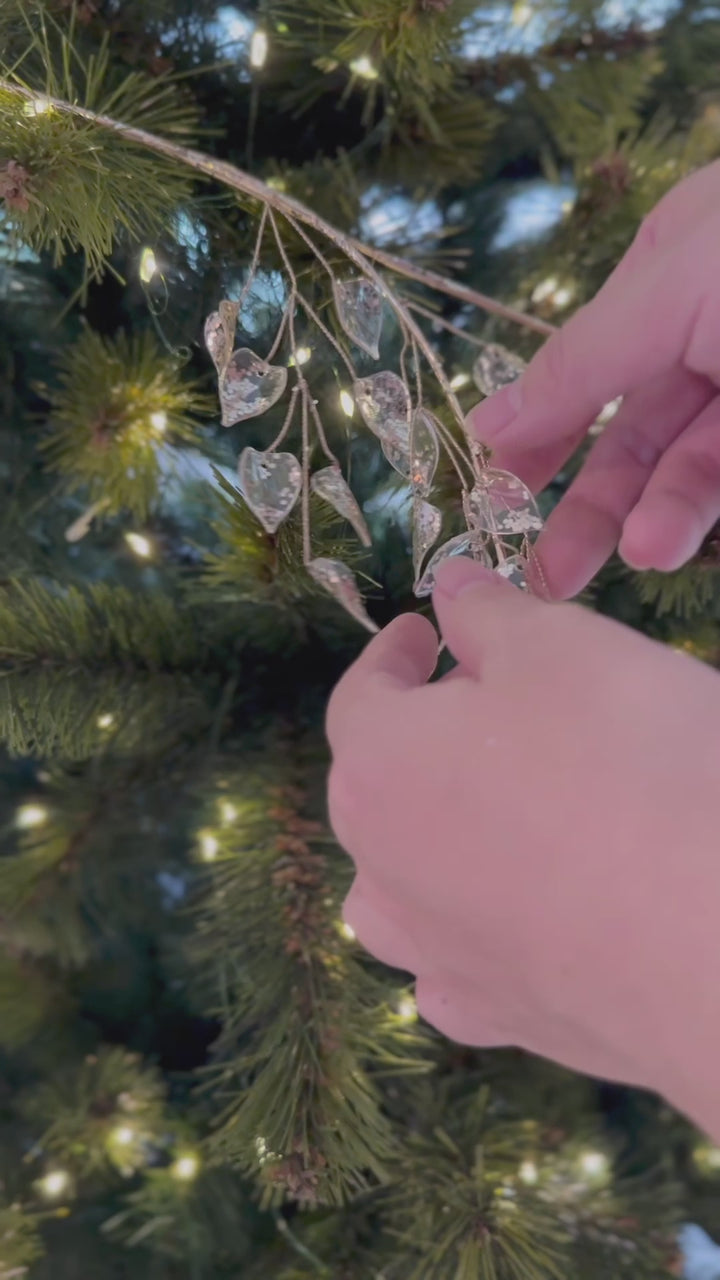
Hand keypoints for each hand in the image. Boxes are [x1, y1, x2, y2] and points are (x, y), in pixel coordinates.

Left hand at [327, 558, 719, 1134]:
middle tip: (474, 706)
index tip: (421, 634)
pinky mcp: (500, 1018)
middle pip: (375, 788)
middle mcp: (383, 869)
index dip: (392, 655)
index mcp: (378, 767)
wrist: (714, 941)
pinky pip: (454, 971)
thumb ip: (491, 615)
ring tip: (477, 814)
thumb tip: (448, 590)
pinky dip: (468, 934)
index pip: (361, 695)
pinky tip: (509, 921)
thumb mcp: (562, 647)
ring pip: (396, 890)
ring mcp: (435, 955)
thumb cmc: (628, 763)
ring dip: (425, 841)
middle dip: (416, 738)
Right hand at [470, 160, 719, 598]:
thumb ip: (579, 365)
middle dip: (592, 501)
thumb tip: (485, 422)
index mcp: (678, 269)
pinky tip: (673, 542)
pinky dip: (702, 512)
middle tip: (548, 576)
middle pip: (637, 429)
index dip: (541, 429)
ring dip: (661, 513)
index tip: (496, 491)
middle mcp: (716, 326)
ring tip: (643, 555)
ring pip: (695, 467)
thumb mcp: (674, 291)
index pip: (590, 363)